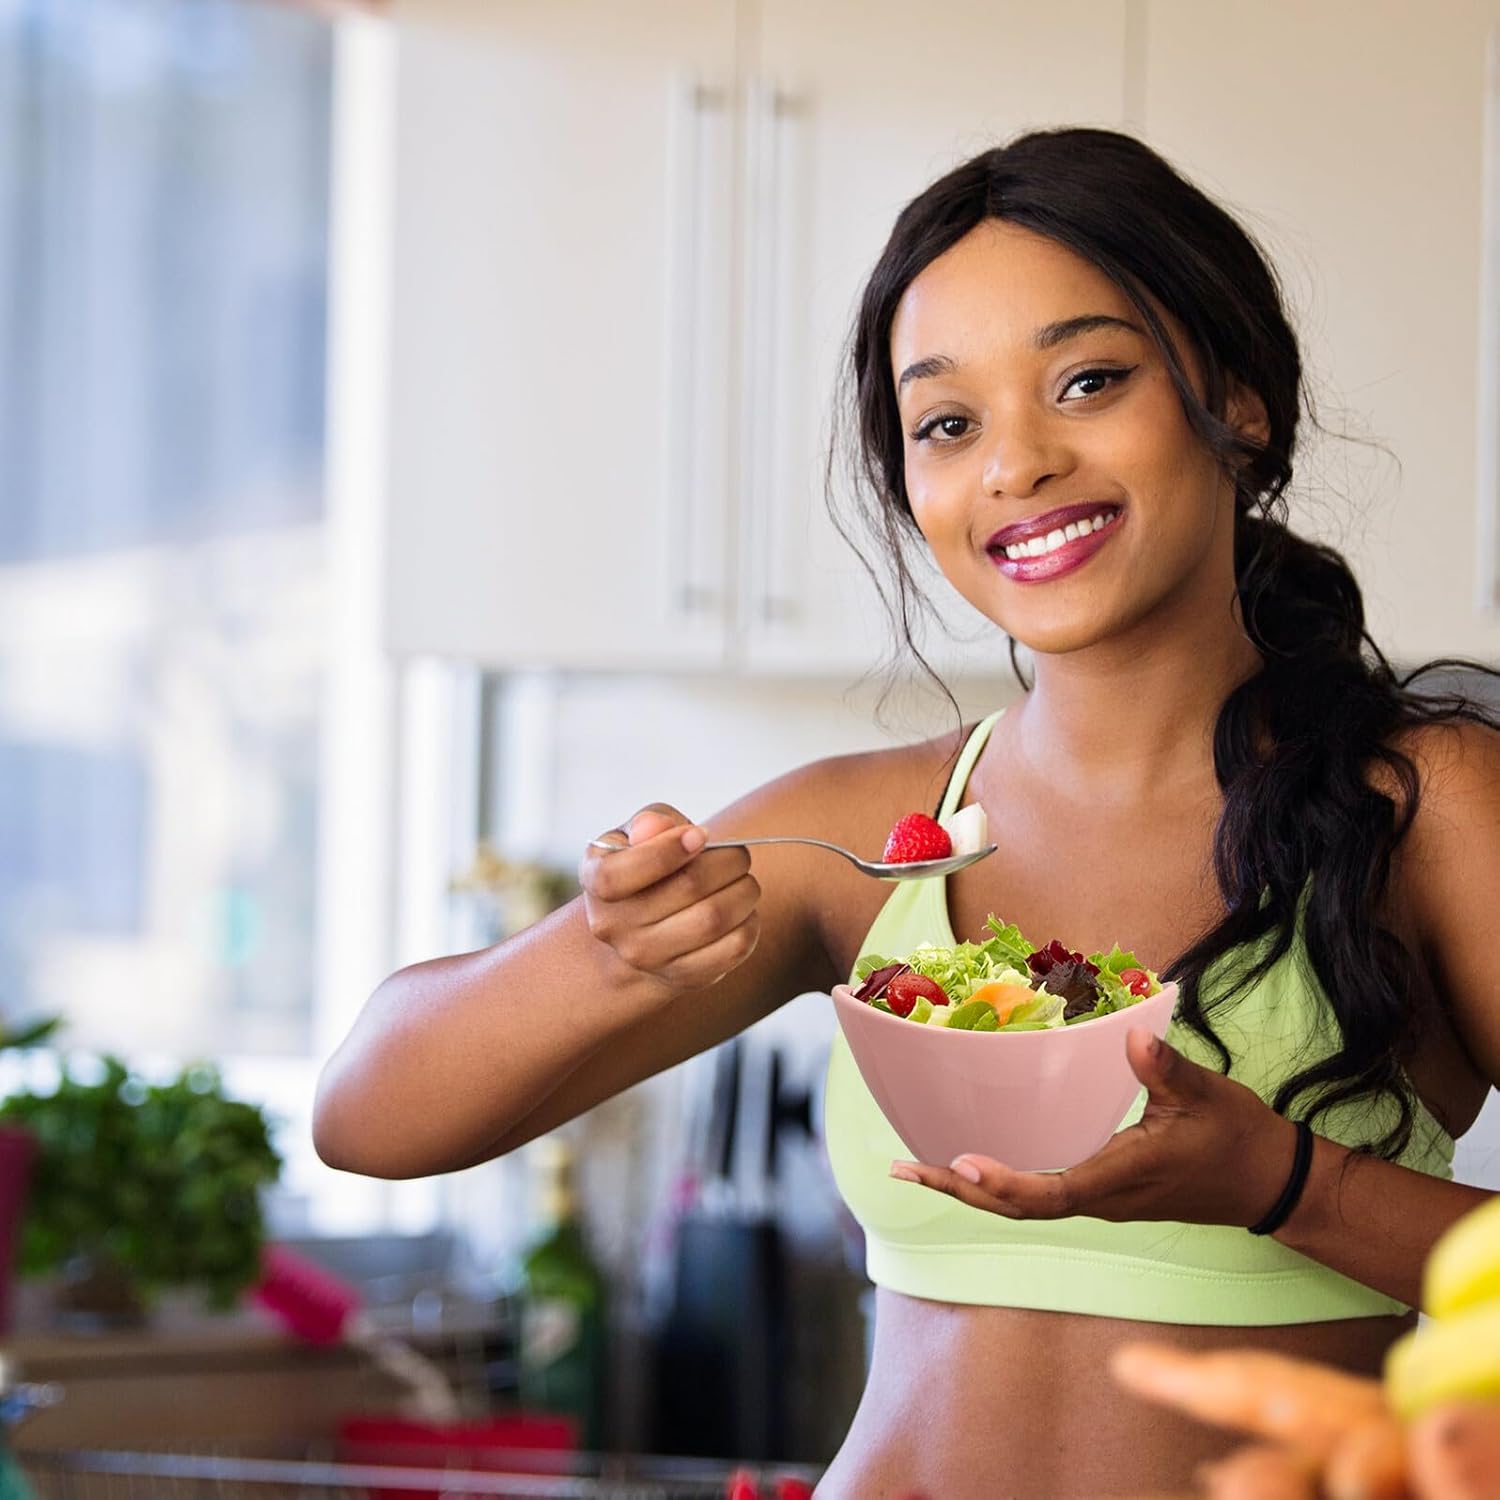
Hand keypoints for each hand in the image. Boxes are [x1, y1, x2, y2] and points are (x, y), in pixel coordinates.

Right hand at [579, 804, 760, 997]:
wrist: (639, 931)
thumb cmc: (645, 866)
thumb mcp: (637, 835)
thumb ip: (650, 822)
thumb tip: (657, 827)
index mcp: (596, 879)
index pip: (621, 874)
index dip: (668, 850)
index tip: (701, 835)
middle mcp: (613, 925)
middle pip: (688, 887)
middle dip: (727, 861)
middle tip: (739, 854)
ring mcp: (646, 957)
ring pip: (714, 919)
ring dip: (744, 891)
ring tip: (744, 880)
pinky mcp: (682, 977)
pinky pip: (732, 948)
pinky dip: (749, 923)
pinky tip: (743, 910)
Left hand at [890, 1027, 1300, 1228]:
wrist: (1269, 1181)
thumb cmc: (1236, 1136)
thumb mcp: (1206, 1095)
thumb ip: (1166, 1069)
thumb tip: (1133, 1037)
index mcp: (1119, 1178)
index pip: (1050, 1194)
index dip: (1003, 1183)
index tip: (959, 1164)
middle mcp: (1099, 1197)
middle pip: (1016, 1207)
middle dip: (957, 1191)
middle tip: (902, 1169)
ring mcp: (1098, 1198)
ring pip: (1022, 1205)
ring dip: (968, 1190)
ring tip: (915, 1169)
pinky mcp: (1099, 1190)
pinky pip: (1038, 1194)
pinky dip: (997, 1181)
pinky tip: (968, 1162)